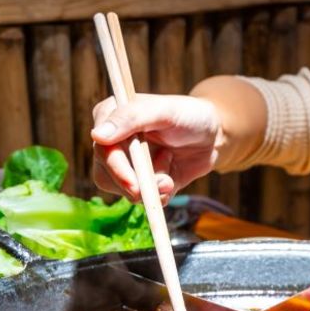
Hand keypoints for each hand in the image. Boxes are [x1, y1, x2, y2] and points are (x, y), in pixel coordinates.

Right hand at [90, 93, 222, 203]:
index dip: (116, 169)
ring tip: (170, 174)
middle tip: (162, 184)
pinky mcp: (141, 182)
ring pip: (123, 191)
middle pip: (105, 175)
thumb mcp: (164, 111)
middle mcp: (113, 142)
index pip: (102, 149)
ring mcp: (126, 164)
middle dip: (135, 185)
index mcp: (111, 117)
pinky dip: (160, 196)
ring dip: (151, 190)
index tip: (134, 183)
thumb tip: (97, 136)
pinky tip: (172, 179)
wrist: (212, 137)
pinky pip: (143, 199)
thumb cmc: (189, 115)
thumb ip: (131, 118)